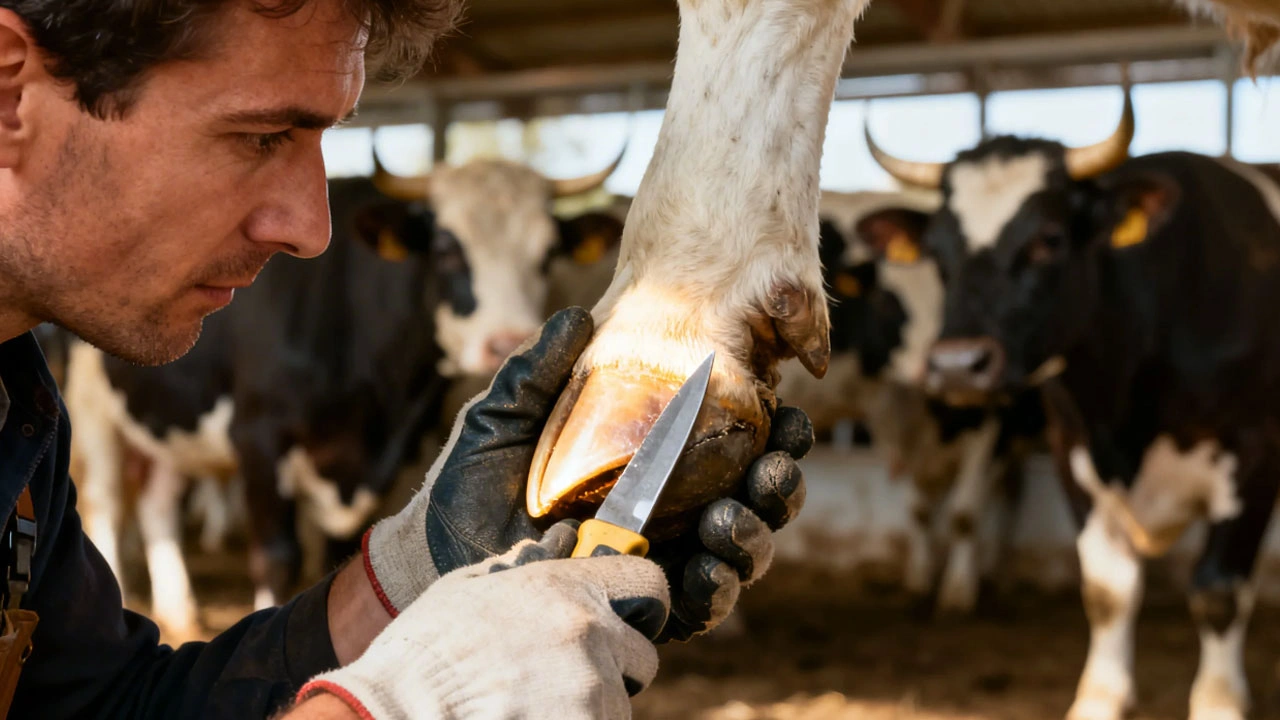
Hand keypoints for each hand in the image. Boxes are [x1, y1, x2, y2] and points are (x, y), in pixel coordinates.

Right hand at [297, 522, 669, 719]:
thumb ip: (519, 568)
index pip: (648, 583)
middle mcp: (588, 635)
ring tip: (533, 707)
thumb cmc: (421, 655)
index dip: (642, 605)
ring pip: (619, 704)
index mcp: (563, 589)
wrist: (396, 714)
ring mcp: (590, 691)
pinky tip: (530, 719)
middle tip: (565, 679)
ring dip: (590, 708)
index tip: (630, 619)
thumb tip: (554, 543)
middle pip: (641, 656)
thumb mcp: (465, 591)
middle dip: (614, 669)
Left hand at [361, 306, 811, 642]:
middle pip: (755, 498)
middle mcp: (675, 508)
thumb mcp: (506, 415)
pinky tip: (707, 569)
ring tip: (732, 518)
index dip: (775, 428)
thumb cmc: (473, 478)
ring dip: (755, 535)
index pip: (736, 441)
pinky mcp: (644, 605)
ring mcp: (664, 559)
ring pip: (741, 552)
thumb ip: (540, 368)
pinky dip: (717, 588)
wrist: (437, 552)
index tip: (788, 409)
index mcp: (659, 458)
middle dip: (780, 484)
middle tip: (774, 466)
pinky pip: (701, 606)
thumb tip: (580, 315)